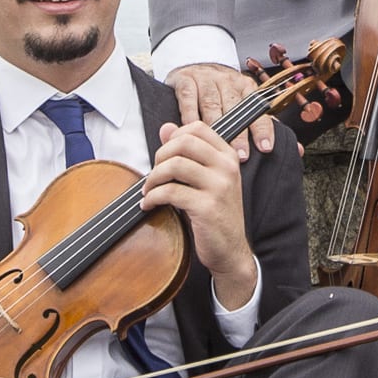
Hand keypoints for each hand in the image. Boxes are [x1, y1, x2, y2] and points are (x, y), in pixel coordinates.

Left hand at [143, 119, 259, 310]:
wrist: (229, 250)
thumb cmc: (215, 214)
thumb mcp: (205, 179)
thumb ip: (187, 153)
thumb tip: (166, 127)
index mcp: (228, 156)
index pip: (197, 128)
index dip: (173, 138)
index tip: (164, 156)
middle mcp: (227, 167)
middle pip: (183, 142)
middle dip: (160, 156)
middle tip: (153, 174)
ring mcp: (219, 187)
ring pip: (175, 165)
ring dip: (153, 178)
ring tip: (148, 191)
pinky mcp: (207, 207)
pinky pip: (171, 192)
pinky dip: (153, 197)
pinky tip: (149, 204)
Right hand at [171, 62, 275, 157]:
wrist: (194, 62)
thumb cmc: (219, 87)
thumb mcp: (238, 95)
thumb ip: (252, 117)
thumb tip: (272, 142)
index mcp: (245, 85)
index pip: (258, 109)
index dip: (262, 129)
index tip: (265, 147)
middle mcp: (227, 80)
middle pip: (235, 109)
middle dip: (239, 134)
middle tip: (241, 155)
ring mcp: (206, 78)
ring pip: (212, 104)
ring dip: (215, 127)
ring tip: (215, 148)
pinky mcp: (186, 79)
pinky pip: (189, 99)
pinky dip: (190, 115)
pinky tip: (191, 130)